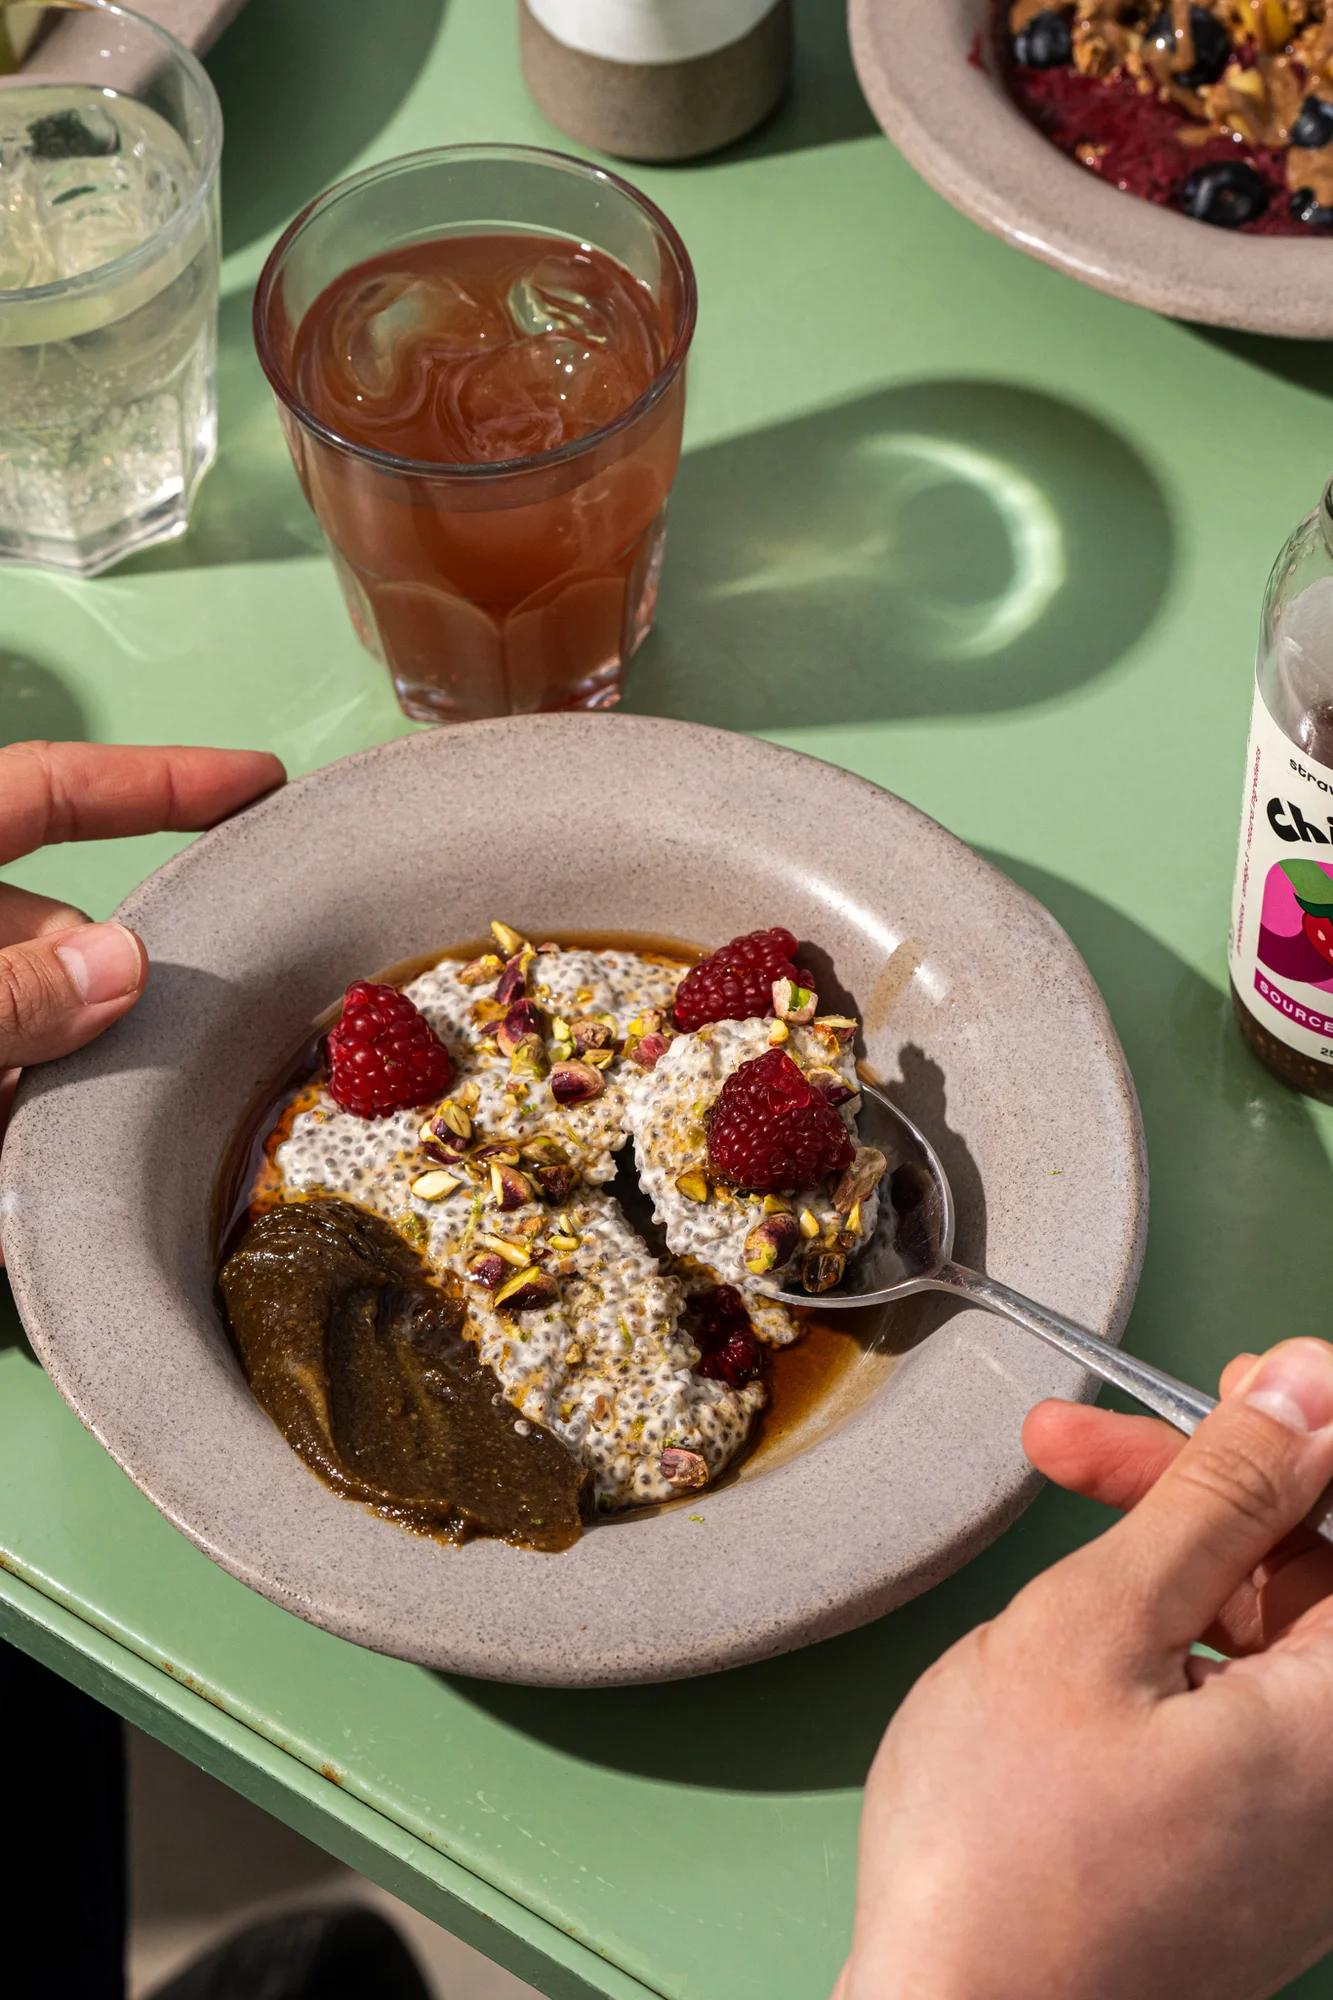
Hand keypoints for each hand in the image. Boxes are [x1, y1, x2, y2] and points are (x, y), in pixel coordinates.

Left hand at [0, 740, 282, 1216]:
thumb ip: (8, 990)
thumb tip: (118, 967)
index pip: (46, 789)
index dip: (155, 778)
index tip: (255, 782)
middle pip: (50, 937)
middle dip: (121, 989)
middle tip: (194, 1039)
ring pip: (34, 1039)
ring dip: (78, 1090)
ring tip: (133, 1144)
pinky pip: (0, 1124)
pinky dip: (30, 1160)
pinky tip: (57, 1204)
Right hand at [836, 1339, 1332, 1999]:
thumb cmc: (1004, 1857)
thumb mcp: (1094, 1627)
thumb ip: (1214, 1501)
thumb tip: (1309, 1395)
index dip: (1309, 1432)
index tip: (1243, 1380)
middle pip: (1316, 1574)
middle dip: (1205, 1488)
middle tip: (1086, 1444)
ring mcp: (1305, 1830)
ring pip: (1270, 1635)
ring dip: (1170, 1560)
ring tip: (1057, 1528)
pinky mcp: (1251, 1856)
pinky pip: (1243, 1707)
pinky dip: (1171, 1643)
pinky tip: (1081, 1632)